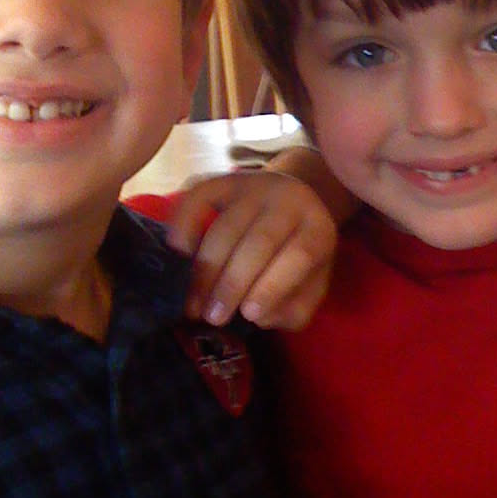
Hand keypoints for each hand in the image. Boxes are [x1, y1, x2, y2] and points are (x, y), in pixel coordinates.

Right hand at [165, 168, 338, 330]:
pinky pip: (197, 197)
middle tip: (212, 317)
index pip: (300, 254)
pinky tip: (179, 254)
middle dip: (232, 283)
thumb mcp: (311, 284)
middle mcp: (289, 200)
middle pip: (260, 240)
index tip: (248, 315)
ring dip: (206, 269)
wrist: (290, 202)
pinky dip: (183, 223)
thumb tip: (260, 316)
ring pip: (227, 226)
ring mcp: (254, 187)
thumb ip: (295, 307)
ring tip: (194, 305)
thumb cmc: (297, 254)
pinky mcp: (222, 181)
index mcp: (317, 228)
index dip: (273, 286)